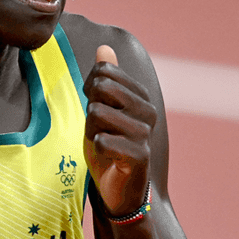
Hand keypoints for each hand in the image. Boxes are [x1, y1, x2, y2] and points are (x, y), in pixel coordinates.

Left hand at [83, 45, 155, 216]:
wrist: (118, 191)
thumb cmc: (108, 149)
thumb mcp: (101, 109)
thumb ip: (104, 79)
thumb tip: (105, 48)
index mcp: (141, 96)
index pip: (102, 73)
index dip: (90, 93)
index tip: (99, 112)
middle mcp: (148, 110)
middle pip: (100, 88)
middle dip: (89, 112)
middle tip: (100, 132)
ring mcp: (145, 132)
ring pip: (96, 114)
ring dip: (91, 133)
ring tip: (105, 146)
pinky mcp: (140, 155)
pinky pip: (102, 140)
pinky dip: (97, 150)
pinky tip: (109, 159)